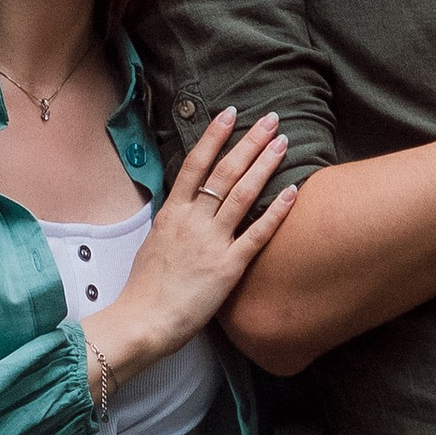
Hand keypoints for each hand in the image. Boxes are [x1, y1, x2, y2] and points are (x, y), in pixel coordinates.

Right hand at [87, 109, 296, 378]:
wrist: (143, 321)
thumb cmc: (146, 286)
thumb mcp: (154, 241)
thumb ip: (174, 218)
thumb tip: (185, 201)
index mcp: (173, 212)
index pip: (195, 164)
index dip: (214, 136)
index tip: (230, 113)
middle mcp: (194, 221)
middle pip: (225, 172)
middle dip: (249, 142)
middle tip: (270, 118)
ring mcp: (212, 243)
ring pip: (243, 194)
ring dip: (264, 165)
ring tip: (282, 143)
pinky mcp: (228, 268)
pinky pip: (256, 234)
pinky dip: (276, 212)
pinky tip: (292, 192)